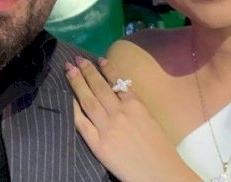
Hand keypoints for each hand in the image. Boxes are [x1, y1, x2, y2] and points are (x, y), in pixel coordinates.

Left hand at [66, 56, 198, 181]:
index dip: (107, 69)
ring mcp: (107, 127)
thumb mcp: (151, 119)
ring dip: (77, 83)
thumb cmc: (160, 149)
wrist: (158, 172)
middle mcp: (119, 112)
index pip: (117, 81)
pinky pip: (82, 122)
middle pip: (99, 87)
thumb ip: (135, 106)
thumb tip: (121, 94)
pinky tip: (70, 99)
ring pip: (88, 100)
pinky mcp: (98, 143)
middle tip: (76, 59)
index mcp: (136, 105)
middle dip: (87, 71)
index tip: (98, 59)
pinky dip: (74, 109)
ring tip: (70, 70)